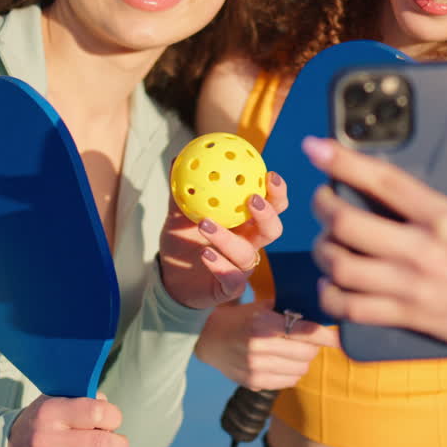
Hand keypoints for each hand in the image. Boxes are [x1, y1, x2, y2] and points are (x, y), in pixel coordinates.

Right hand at [7, 394, 133, 446]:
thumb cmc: (39, 426)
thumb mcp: (53, 402)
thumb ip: (83, 400)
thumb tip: (108, 407)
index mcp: (50, 412)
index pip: (95, 412)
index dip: (114, 416)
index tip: (113, 421)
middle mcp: (47, 439)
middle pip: (102, 444)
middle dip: (121, 446)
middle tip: (120, 446)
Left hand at [158, 171, 287, 308]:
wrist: (169, 277)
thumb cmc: (182, 240)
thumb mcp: (178, 213)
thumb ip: (182, 190)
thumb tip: (177, 159)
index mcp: (244, 222)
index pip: (270, 205)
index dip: (276, 192)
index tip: (270, 175)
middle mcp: (249, 243)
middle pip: (272, 229)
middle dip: (268, 214)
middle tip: (252, 199)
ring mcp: (241, 267)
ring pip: (247, 254)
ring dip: (228, 238)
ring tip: (205, 224)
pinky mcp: (230, 288)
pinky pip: (232, 279)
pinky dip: (219, 265)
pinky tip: (205, 254)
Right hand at [195, 300, 335, 388]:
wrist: (208, 339)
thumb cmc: (241, 319)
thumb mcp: (261, 307)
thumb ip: (288, 310)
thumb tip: (321, 314)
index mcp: (261, 324)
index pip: (304, 332)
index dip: (325, 335)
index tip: (339, 337)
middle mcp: (258, 348)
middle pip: (307, 353)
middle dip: (313, 346)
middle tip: (309, 339)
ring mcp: (255, 369)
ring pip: (301, 369)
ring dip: (303, 360)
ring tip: (293, 350)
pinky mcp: (254, 383)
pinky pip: (289, 381)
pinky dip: (292, 372)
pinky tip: (282, 362)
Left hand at [303, 116, 446, 360]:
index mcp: (446, 217)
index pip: (383, 182)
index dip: (343, 161)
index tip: (316, 147)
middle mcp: (425, 253)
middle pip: (347, 225)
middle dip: (323, 206)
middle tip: (322, 197)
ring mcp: (415, 290)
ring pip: (342, 269)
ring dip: (322, 251)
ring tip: (326, 239)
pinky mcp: (411, 318)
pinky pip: (352, 310)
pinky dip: (331, 296)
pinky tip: (332, 283)